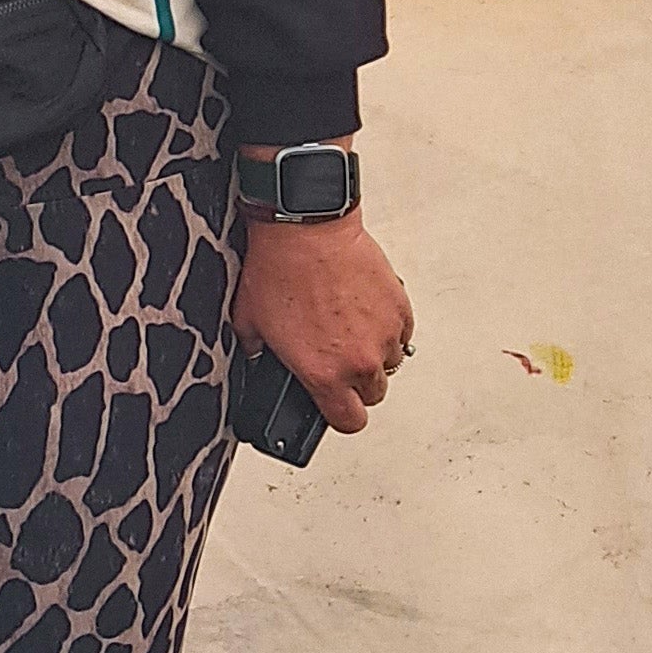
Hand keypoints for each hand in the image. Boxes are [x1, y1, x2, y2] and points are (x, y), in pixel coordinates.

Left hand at [234, 213, 414, 439]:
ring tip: (348, 329)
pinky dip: (387, 327)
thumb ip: (258, 352)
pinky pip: (401, 332)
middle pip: (373, 395)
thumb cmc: (279, 271)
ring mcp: (384, 334)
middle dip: (357, 384)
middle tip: (337, 361)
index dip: (342, 416)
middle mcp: (360, 360)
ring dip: (373, 353)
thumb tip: (256, 357)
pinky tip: (364, 311)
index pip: (349, 421)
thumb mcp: (250, 323)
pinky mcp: (400, 308)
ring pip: (390, 363)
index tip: (335, 406)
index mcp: (324, 374)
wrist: (305, 230)